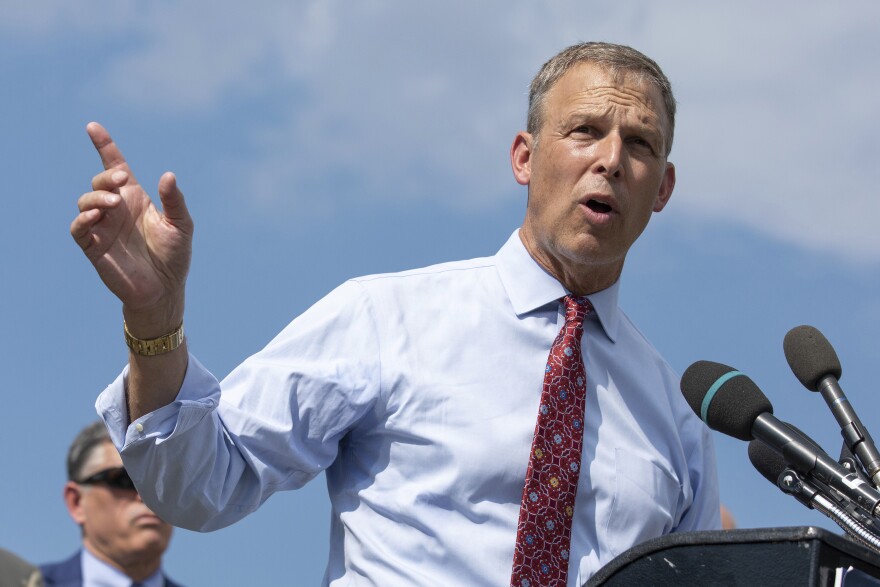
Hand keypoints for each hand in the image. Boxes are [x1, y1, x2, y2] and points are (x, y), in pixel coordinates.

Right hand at [71, 122, 192, 333]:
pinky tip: (97, 217)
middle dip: (107, 175)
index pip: (116, 166)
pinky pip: (78, 228)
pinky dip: (84, 219)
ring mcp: (103, 227)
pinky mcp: (93, 246)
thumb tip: (168, 175)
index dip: (105, 146)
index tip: (93, 127)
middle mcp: (116, 209)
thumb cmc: (174, 256)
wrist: (165, 290)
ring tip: (115, 203)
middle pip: (100, 182)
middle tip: (123, 180)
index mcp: (135, 198)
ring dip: (97, 197)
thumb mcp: (181, 225)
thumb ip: (175, 201)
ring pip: (86, 201)